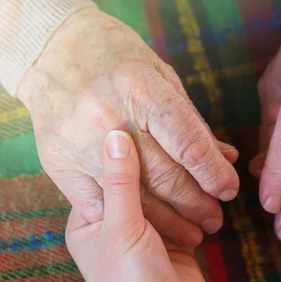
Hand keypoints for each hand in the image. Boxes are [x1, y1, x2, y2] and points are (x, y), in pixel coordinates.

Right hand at [19, 7, 239, 246]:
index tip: (229, 190)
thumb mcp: (162, 78)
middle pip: (164, 176)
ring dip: (169, 220)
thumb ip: (191, 122)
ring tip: (194, 231)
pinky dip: (128, 219)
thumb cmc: (118, 59)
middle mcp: (110, 117)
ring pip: (134, 197)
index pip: (188, 143)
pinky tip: (150, 229)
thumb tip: (227, 158)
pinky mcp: (58, 163)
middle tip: (216, 218)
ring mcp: (80, 143)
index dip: (213, 173)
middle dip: (196, 203)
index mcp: (141, 88)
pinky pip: (98, 204)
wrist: (51, 50)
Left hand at [66, 130, 220, 281]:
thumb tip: (116, 133)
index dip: (126, 147)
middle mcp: (116, 222)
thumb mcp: (121, 226)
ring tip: (210, 152)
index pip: (105, 171)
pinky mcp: (176, 241)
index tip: (143, 117)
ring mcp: (148, 231)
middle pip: (141, 181)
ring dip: (188, 179)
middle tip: (182, 129)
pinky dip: (201, 197)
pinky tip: (217, 176)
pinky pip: (187, 210)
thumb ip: (122, 180)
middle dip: (165, 161)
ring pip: (167, 193)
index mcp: (89, 219)